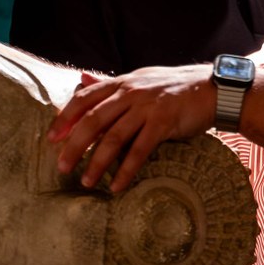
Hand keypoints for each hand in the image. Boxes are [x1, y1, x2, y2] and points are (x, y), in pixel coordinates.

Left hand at [47, 64, 214, 190]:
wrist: (213, 89)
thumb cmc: (174, 88)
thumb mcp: (139, 80)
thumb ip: (110, 83)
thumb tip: (81, 78)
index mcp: (122, 83)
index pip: (84, 98)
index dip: (65, 118)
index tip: (50, 139)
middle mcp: (131, 93)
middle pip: (93, 120)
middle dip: (74, 145)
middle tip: (61, 167)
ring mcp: (147, 107)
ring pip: (113, 137)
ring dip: (97, 162)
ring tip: (86, 182)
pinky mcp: (164, 123)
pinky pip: (140, 150)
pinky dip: (126, 170)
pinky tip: (117, 186)